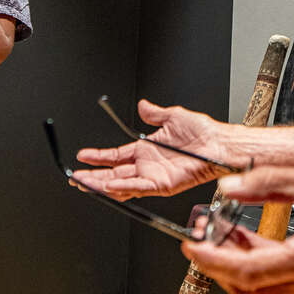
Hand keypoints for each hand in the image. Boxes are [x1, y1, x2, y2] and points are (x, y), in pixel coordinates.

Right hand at [72, 100, 234, 199]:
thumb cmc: (202, 132)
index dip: (98, 157)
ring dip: (102, 184)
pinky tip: (109, 185)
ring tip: (84, 183)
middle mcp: (148, 165)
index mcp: (147, 149)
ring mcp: (154, 176)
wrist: (218, 143)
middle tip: (75, 177)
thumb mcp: (172, 116)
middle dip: (93, 176)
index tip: (82, 156)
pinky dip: (123, 187)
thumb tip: (144, 105)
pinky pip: (139, 187)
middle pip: (113, 173)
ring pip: (122, 183)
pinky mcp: (163, 184)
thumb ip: (154, 114)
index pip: (115, 156)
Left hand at [182, 163, 293, 293]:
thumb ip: (265, 183)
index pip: (248, 272)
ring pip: (260, 291)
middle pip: (249, 290)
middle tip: (201, 237)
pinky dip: (255, 266)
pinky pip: (277, 284)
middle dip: (217, 266)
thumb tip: (229, 187)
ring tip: (220, 234)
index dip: (213, 261)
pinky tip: (245, 240)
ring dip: (235, 266)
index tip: (192, 246)